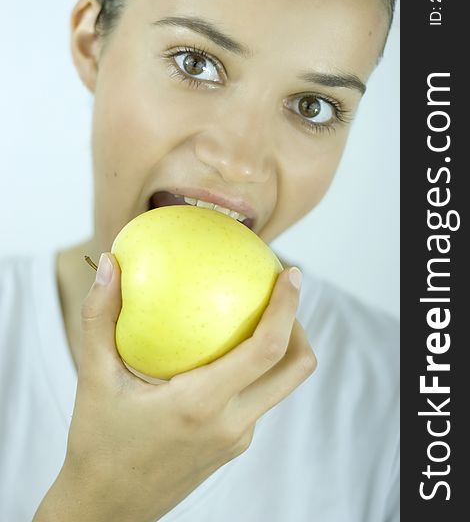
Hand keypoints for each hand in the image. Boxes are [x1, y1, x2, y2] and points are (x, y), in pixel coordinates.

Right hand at [35, 254, 315, 521]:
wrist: (107, 509)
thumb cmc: (97, 444)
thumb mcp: (94, 378)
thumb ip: (100, 317)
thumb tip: (110, 264)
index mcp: (202, 404)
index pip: (267, 350)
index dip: (287, 308)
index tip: (291, 274)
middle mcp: (232, 424)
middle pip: (296, 369)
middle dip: (298, 324)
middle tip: (279, 293)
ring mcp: (237, 438)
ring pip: (280, 385)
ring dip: (279, 347)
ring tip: (252, 315)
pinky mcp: (233, 446)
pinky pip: (258, 399)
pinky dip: (255, 370)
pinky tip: (222, 352)